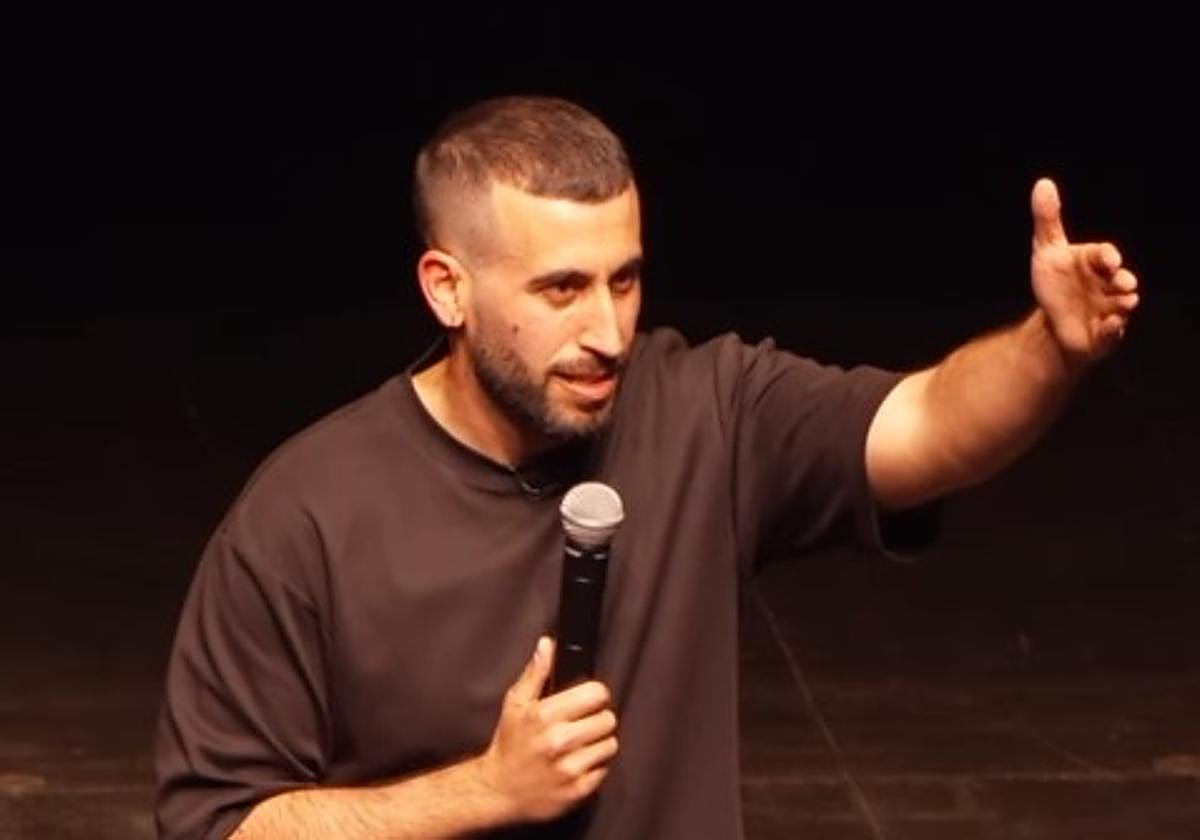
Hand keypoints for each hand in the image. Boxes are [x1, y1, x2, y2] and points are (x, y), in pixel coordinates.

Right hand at [476, 637, 617, 822]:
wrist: (499, 789)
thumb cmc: (509, 744)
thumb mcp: (515, 703)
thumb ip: (536, 672)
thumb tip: (548, 645)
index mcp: (545, 715)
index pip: (596, 694)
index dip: (595, 694)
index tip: (588, 700)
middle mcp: (559, 741)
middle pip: (608, 719)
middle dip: (598, 718)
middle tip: (582, 724)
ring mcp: (569, 768)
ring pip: (610, 744)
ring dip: (599, 743)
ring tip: (581, 744)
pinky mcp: (578, 790)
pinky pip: (605, 769)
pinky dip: (595, 766)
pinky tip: (578, 762)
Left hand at [1030, 178, 1139, 360]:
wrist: (1053, 322)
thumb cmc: (1055, 283)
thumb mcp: (1046, 250)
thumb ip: (1047, 219)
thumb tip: (1043, 184)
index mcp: (1095, 263)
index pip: (1104, 255)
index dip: (1107, 257)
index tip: (1108, 259)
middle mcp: (1107, 284)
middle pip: (1120, 280)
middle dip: (1123, 280)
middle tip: (1122, 282)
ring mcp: (1109, 309)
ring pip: (1122, 306)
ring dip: (1124, 304)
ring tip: (1124, 302)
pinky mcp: (1104, 333)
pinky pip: (1111, 333)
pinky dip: (1110, 329)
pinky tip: (1106, 325)